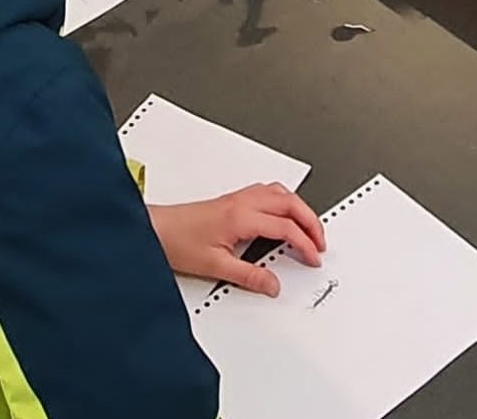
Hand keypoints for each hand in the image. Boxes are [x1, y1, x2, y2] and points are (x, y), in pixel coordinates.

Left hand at [147, 183, 325, 297]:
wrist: (156, 229)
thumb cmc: (178, 242)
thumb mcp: (216, 266)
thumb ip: (249, 276)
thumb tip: (272, 284)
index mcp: (241, 216)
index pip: (284, 227)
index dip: (304, 243)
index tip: (313, 258)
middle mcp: (241, 202)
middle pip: (288, 203)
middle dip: (310, 221)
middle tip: (320, 242)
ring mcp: (237, 198)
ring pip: (279, 193)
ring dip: (299, 208)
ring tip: (309, 228)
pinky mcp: (231, 200)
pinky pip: (267, 192)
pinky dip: (284, 202)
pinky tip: (284, 215)